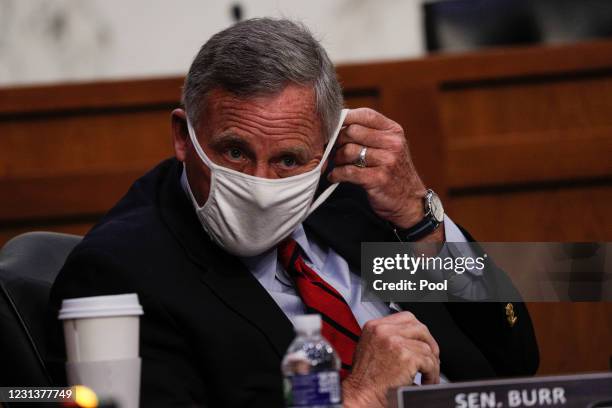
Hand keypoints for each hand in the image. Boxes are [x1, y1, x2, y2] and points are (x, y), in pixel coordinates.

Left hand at [329, 108, 442, 240]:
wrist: (409, 201)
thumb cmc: (393, 172)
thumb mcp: (390, 147)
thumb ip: (370, 133)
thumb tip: (337, 124)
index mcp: (394, 131)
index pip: (365, 114)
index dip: (345, 119)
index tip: (334, 128)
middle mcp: (393, 143)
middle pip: (352, 132)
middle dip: (337, 141)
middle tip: (333, 151)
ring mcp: (387, 161)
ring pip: (348, 151)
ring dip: (337, 159)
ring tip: (337, 165)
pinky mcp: (379, 179)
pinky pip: (348, 171)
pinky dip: (336, 174)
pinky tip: (335, 177)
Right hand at [342, 312, 439, 407]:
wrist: (361, 395)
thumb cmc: (364, 379)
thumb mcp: (370, 347)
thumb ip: (387, 338)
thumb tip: (410, 340)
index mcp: (374, 326)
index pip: (406, 318)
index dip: (418, 331)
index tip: (423, 342)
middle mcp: (384, 331)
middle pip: (419, 328)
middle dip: (430, 344)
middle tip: (432, 358)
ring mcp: (395, 342)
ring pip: (427, 348)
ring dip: (432, 364)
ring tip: (428, 375)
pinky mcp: (406, 357)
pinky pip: (429, 362)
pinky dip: (432, 374)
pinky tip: (426, 381)